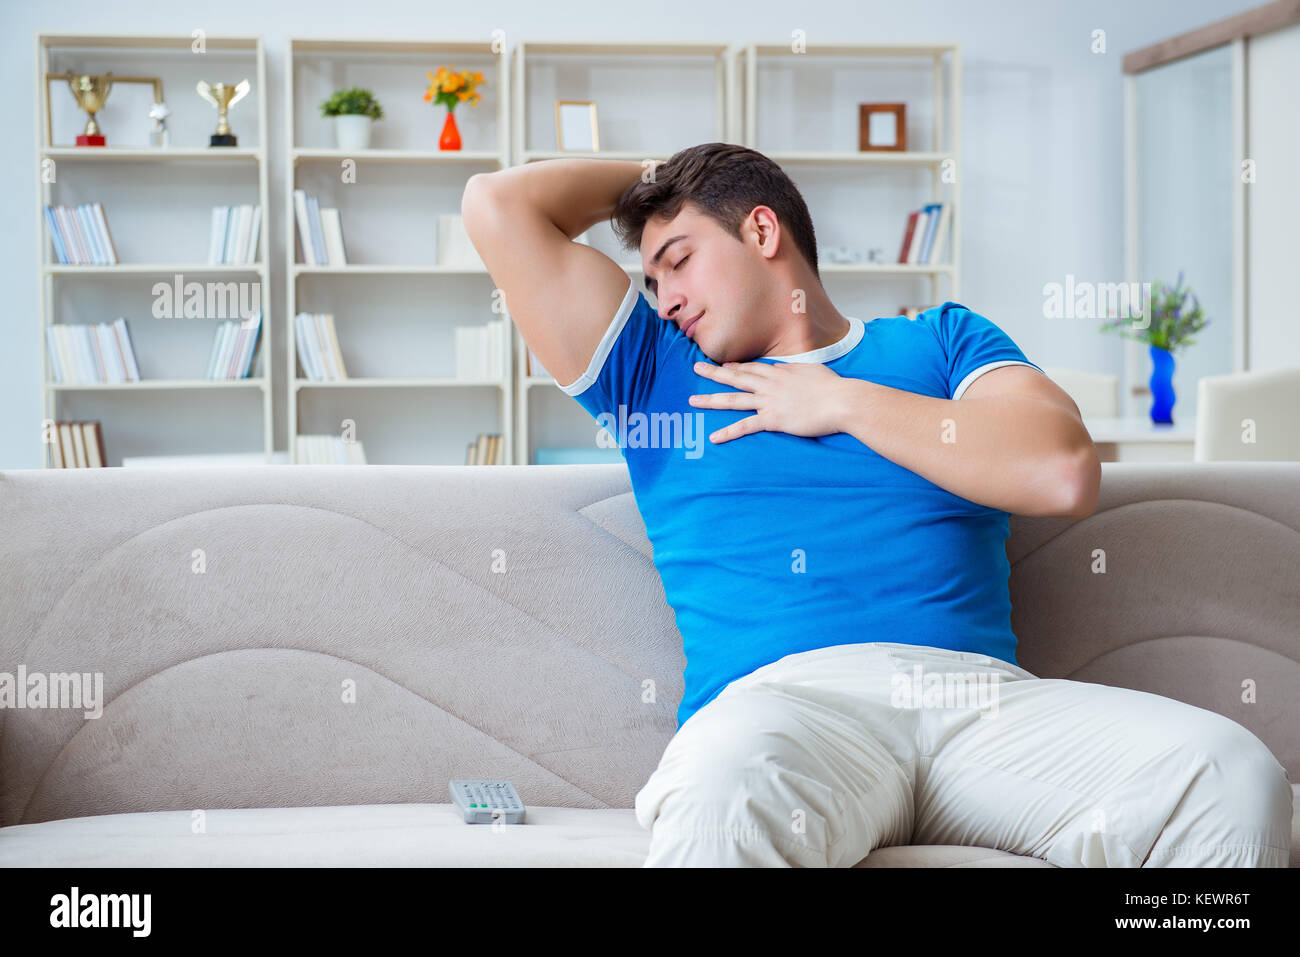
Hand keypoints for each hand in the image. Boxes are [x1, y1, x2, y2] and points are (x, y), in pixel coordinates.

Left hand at [688, 360, 848, 442]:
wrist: (842, 401)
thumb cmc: (833, 387)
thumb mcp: (812, 370)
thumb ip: (793, 369)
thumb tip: (779, 369)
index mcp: (780, 373)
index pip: (752, 368)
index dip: (736, 367)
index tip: (723, 366)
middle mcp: (770, 384)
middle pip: (736, 377)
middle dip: (714, 373)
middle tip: (695, 368)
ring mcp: (769, 402)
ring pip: (734, 400)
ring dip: (711, 400)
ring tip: (692, 401)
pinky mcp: (773, 420)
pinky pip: (746, 426)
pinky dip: (729, 432)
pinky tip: (714, 438)